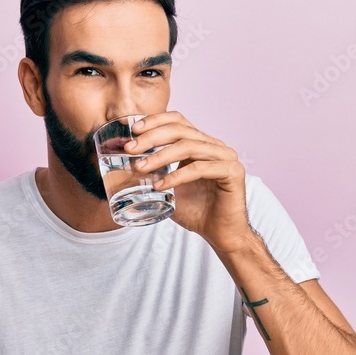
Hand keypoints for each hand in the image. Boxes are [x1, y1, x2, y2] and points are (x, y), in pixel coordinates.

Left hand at [127, 111, 250, 253]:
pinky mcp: (233, 171)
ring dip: (160, 156)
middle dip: (152, 137)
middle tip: (130, 149)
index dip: (155, 121)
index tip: (133, 130)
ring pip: (188, 146)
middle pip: (181, 130)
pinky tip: (160, 185)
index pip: (178, 121)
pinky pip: (200, 168)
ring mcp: (226, 156)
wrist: (220, 234)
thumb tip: (122, 166)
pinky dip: (176, 176)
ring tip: (139, 168)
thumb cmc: (195, 211)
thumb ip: (152, 174)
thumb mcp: (168, 187)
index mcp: (201, 144)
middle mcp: (214, 146)